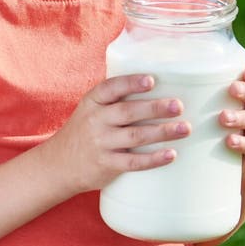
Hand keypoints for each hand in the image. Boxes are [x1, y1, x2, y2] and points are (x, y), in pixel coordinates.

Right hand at [47, 74, 191, 195]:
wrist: (60, 164)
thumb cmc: (84, 130)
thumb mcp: (90, 108)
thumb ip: (114, 98)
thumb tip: (156, 83)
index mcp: (93, 102)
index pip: (111, 88)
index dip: (131, 83)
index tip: (152, 80)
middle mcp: (96, 120)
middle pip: (128, 112)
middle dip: (155, 108)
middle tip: (178, 106)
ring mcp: (101, 143)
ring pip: (135, 136)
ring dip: (162, 132)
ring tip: (185, 128)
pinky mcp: (107, 165)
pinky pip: (133, 162)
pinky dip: (153, 159)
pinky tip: (171, 154)